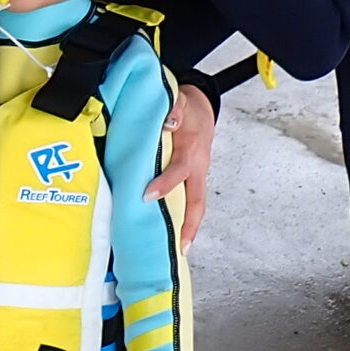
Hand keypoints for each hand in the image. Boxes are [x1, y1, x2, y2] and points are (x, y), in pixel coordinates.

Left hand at [145, 84, 215, 250]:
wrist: (202, 105)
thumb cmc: (186, 105)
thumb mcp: (179, 99)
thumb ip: (173, 108)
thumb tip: (167, 123)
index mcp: (192, 148)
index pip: (179, 170)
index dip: (165, 184)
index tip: (147, 196)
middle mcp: (198, 166)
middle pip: (198, 201)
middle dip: (190, 225)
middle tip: (179, 247)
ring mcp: (198, 174)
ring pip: (196, 205)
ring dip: (189, 228)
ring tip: (178, 251)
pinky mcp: (194, 179)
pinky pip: (191, 200)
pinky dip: (185, 218)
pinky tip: (173, 234)